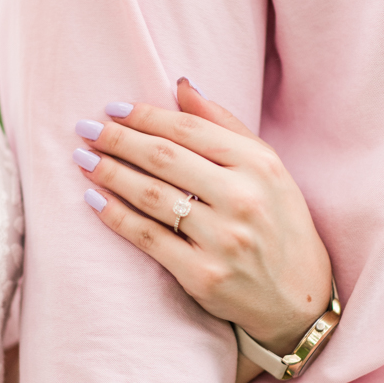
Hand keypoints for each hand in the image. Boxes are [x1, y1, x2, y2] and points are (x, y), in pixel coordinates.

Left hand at [73, 79, 332, 373]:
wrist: (299, 297)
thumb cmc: (279, 223)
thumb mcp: (268, 168)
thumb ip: (225, 125)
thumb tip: (181, 85)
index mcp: (259, 164)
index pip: (188, 129)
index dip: (145, 116)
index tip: (112, 108)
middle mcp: (242, 198)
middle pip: (163, 158)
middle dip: (118, 140)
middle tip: (86, 129)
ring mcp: (222, 239)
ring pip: (150, 196)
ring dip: (110, 174)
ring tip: (84, 160)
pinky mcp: (202, 274)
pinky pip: (147, 237)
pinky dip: (116, 216)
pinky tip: (95, 199)